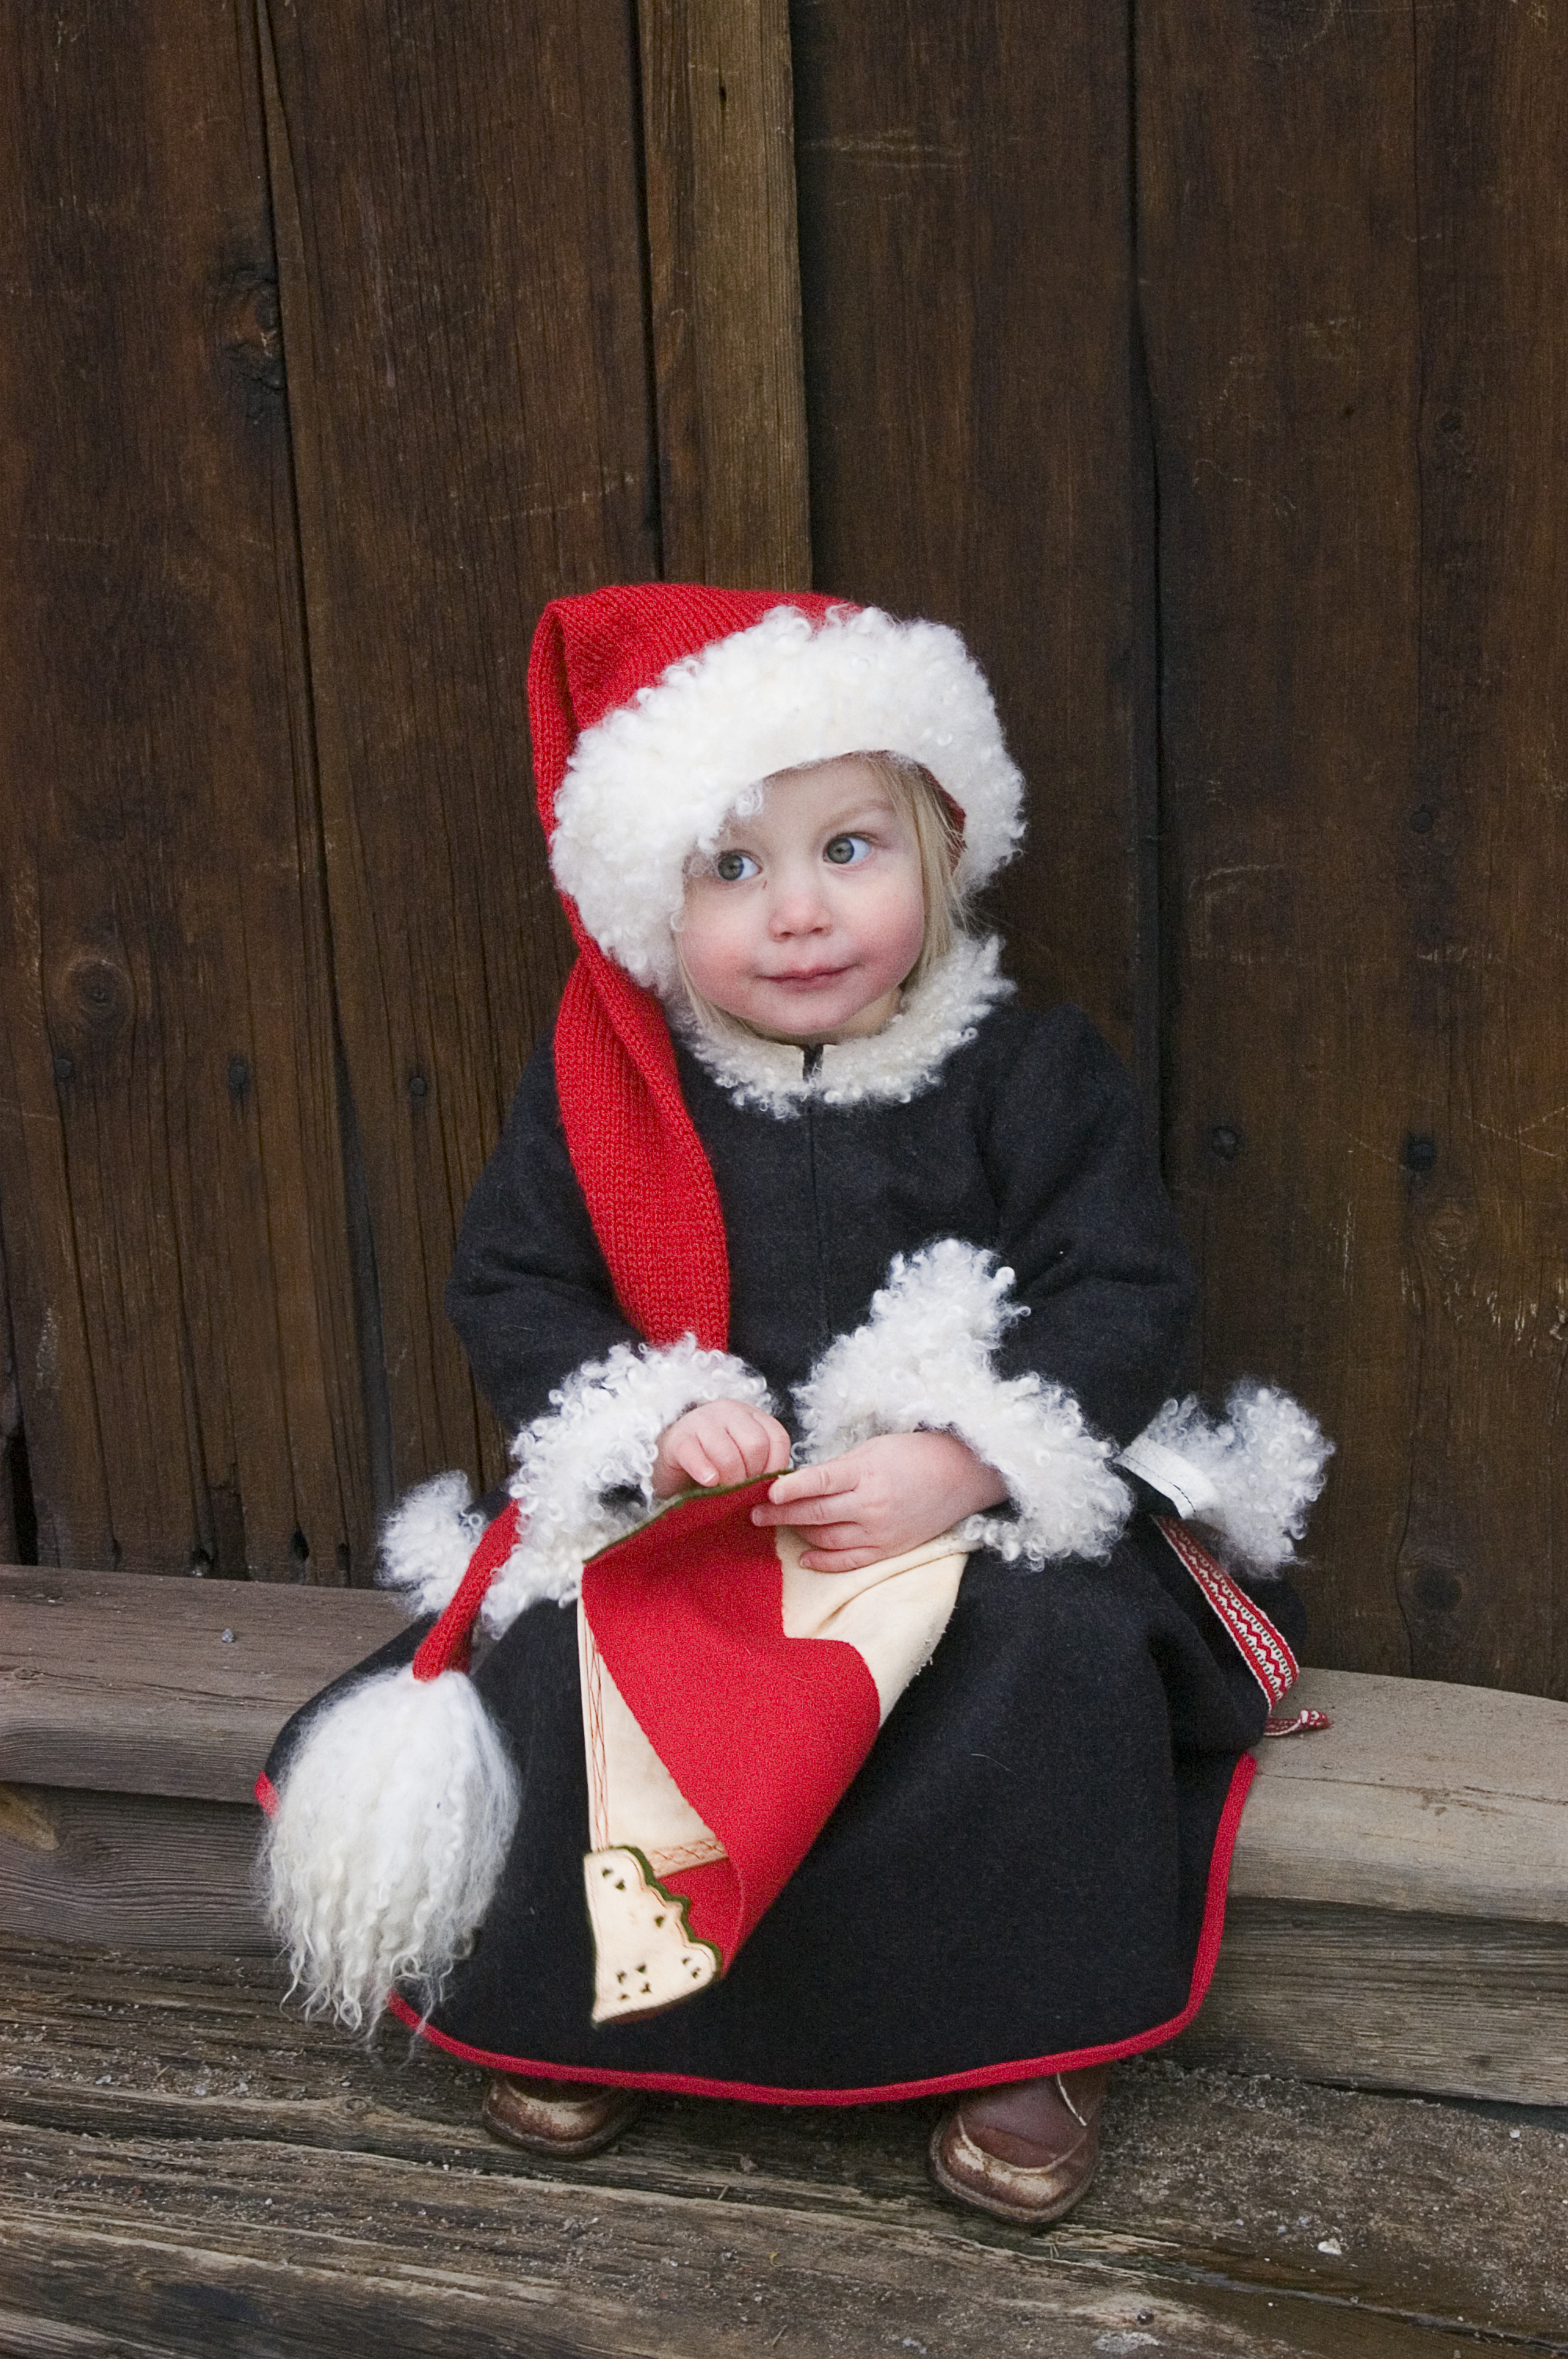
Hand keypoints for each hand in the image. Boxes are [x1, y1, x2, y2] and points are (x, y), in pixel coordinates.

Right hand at [651, 1400, 793, 1498]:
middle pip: (755, 1445)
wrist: (669, 1461)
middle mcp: (728, 1412)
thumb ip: (761, 1467)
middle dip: (752, 1475)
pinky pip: (695, 1455)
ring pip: (728, 1454)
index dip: (775, 1467)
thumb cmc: (712, 1464)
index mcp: (750, 1416)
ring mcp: (701, 1422)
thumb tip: (776, 1490)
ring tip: (725, 1493)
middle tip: (742, 1491)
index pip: (776, 1437)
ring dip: (730, 1480)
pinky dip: (704, 1472)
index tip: (764, 1486)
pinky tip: (708, 1483)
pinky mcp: (677, 1439)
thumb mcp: (742, 1460)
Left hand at [752, 1431, 1008, 1571]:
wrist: (960, 1476)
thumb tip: (800, 1483)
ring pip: (827, 1538)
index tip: (765, 1491)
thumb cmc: (914, 1454)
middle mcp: (873, 1504)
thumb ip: (838, 1468)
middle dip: (781, 1514)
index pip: (820, 1481)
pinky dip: (822, 1561)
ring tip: (776, 1526)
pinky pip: (848, 1561)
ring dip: (798, 1533)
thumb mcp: (873, 1449)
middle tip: (754, 1513)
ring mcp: (881, 1531)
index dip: (790, 1488)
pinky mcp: (889, 1549)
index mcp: (868, 1472)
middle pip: (816, 1513)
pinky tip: (803, 1556)